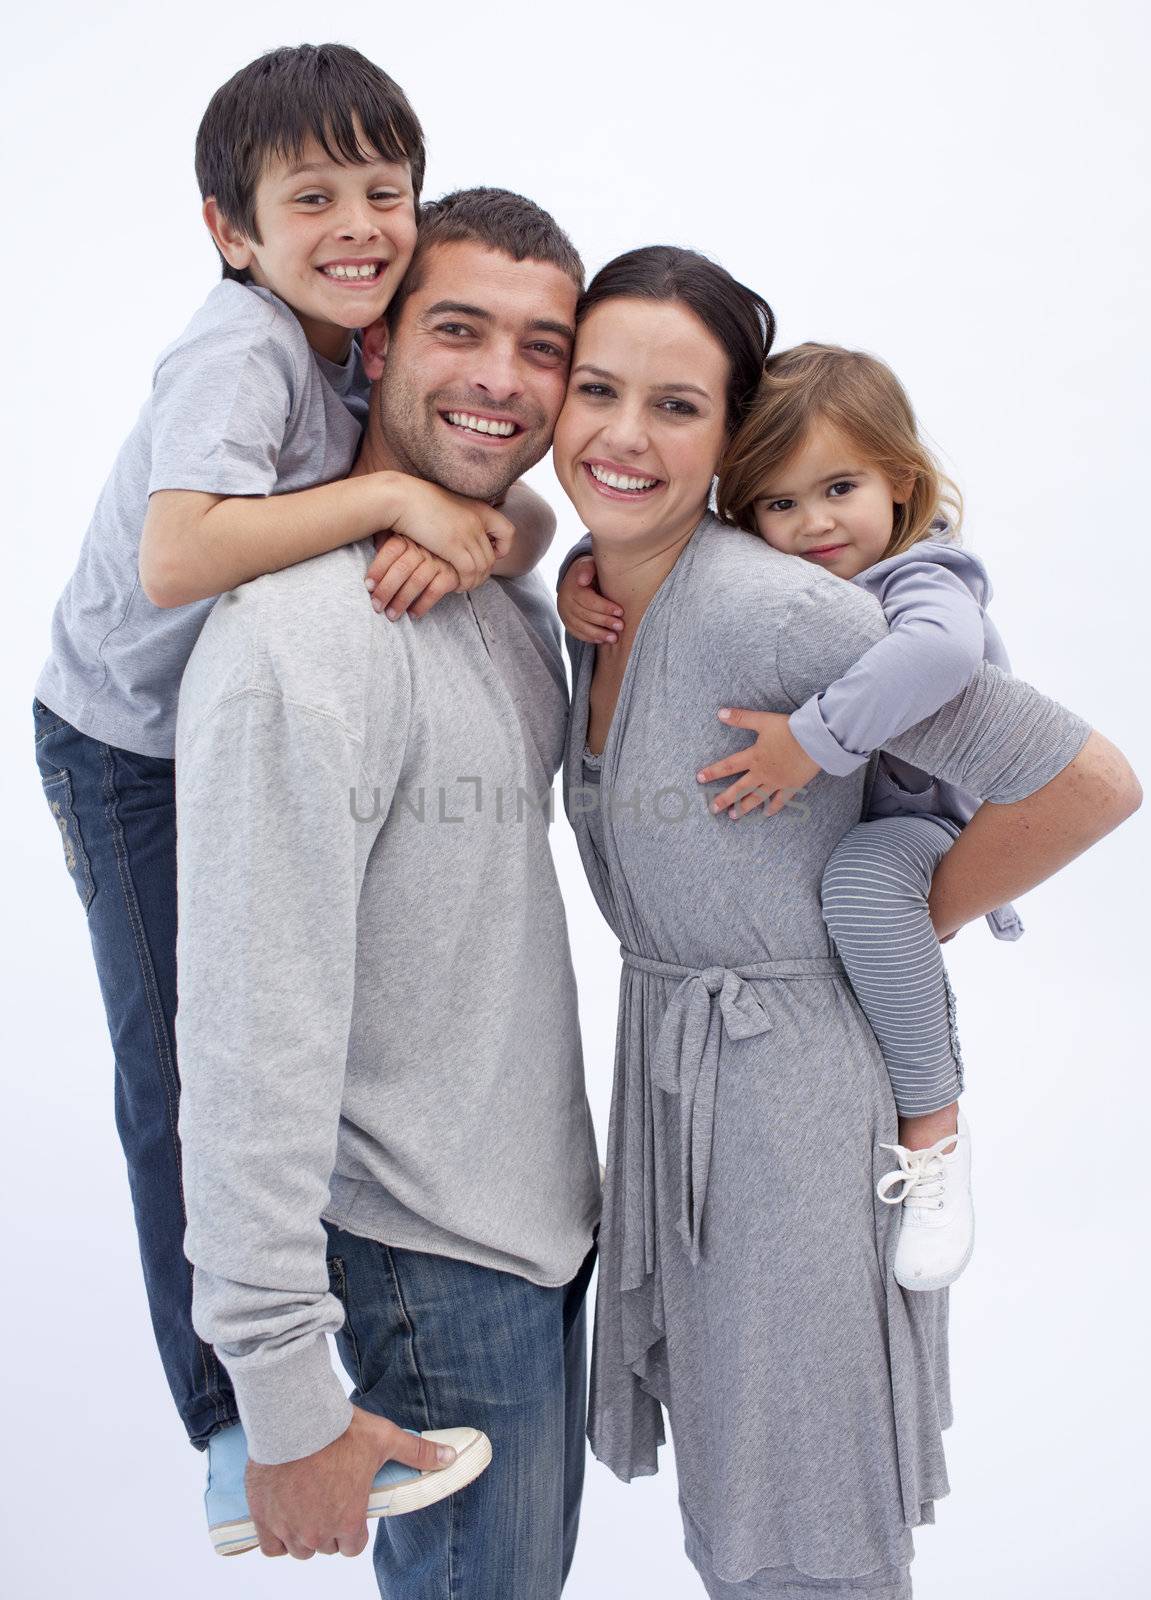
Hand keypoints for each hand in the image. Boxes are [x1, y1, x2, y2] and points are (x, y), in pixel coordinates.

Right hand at [247, 1406, 454, 1560]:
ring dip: (302, 1532)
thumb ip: (417, 1453)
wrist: (295, 1418)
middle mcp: (318, 1534)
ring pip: (299, 1548)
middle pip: (325, 1546)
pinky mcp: (263, 1519)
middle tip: (328, 1498)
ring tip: (306, 1502)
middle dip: (328, 1527)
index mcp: (348, 1522)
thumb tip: (450, 1458)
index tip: (348, 1507)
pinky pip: (271, 1546)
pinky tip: (282, 1514)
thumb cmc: (341, 1430)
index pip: (352, 1547)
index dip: (352, 1528)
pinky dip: (276, 1535)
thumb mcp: (385, 1439)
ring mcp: (289, 1529)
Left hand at [366, 533, 459, 619]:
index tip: (368, 586)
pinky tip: (412, 614)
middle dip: (387, 589)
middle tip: (377, 606)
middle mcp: (425, 548)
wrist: (456, 547)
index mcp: (409, 537)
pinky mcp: (451, 575)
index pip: (391, 550)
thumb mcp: (402, 538)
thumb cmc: (419, 547)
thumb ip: (384, 540)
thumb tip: (366, 545)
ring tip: (391, 615)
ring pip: (417, 581)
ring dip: (402, 600)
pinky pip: (435, 591)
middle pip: (402, 568)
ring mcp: (439, 561)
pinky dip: (423, 604)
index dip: (378, 568)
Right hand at [383, 475, 512, 589]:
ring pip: (482, 567)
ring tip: (461, 586)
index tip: (490, 554)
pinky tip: (454, 586)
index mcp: (479, 508)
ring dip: (473, 581)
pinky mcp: (454, 546)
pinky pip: (469, 572)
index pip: (507, 531)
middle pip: (492, 556)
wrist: (401, 497)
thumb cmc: (416, 502)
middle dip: (483, 572)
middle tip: (469, 580)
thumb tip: (459, 536)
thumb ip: (459, 519)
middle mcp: (477, 520)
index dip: (502, 547)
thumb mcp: (447, 506)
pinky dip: (465, 583)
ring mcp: (467, 533)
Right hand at [558, 556, 622, 643]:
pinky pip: (577, 633)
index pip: (588, 600)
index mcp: (572, 588)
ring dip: (598, 634)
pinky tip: (602, 640)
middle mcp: (565, 602)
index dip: (604, 607)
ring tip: (614, 638)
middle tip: (621, 626)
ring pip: (581, 627)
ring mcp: (564, 614)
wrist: (573, 581)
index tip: (620, 611)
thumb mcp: (588, 565)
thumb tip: (583, 580)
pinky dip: (590, 638)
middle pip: (585, 615)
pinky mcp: (567, 623)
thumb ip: (588, 569)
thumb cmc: (589, 572)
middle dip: (604, 621)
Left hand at [697, 707, 821, 817]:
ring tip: (734, 816)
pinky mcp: (792, 786)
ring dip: (744, 807)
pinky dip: (773, 808)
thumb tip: (719, 713)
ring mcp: (777, 782)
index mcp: (754, 757)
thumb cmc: (790, 729)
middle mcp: (762, 772)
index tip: (699, 779)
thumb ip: (741, 718)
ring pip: (757, 797)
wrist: (815, 740)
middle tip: (713, 809)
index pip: (729, 766)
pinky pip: (780, 800)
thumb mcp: (763, 720)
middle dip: (725, 799)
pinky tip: (766, 813)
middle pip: (740, 788)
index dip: (713, 772)